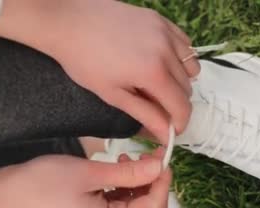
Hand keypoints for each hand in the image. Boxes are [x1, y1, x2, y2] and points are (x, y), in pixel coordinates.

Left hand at [0, 0, 199, 142]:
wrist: (68, 22)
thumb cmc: (84, 60)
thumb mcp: (113, 94)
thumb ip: (145, 114)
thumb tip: (165, 135)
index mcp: (153, 73)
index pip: (182, 106)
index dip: (179, 123)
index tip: (170, 129)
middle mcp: (165, 51)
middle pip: (187, 89)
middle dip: (175, 103)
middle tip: (155, 105)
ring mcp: (165, 33)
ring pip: (191, 67)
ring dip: (180, 80)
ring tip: (158, 82)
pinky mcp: (161, 20)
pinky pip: (185, 45)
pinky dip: (179, 57)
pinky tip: (160, 61)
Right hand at [4, 152, 171, 207]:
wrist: (10, 193)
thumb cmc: (44, 182)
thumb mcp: (90, 172)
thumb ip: (128, 172)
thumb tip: (159, 167)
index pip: (153, 207)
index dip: (163, 183)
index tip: (162, 157)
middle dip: (155, 182)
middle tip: (152, 155)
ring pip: (137, 203)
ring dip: (141, 180)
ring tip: (131, 156)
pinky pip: (122, 200)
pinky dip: (127, 183)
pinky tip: (120, 164)